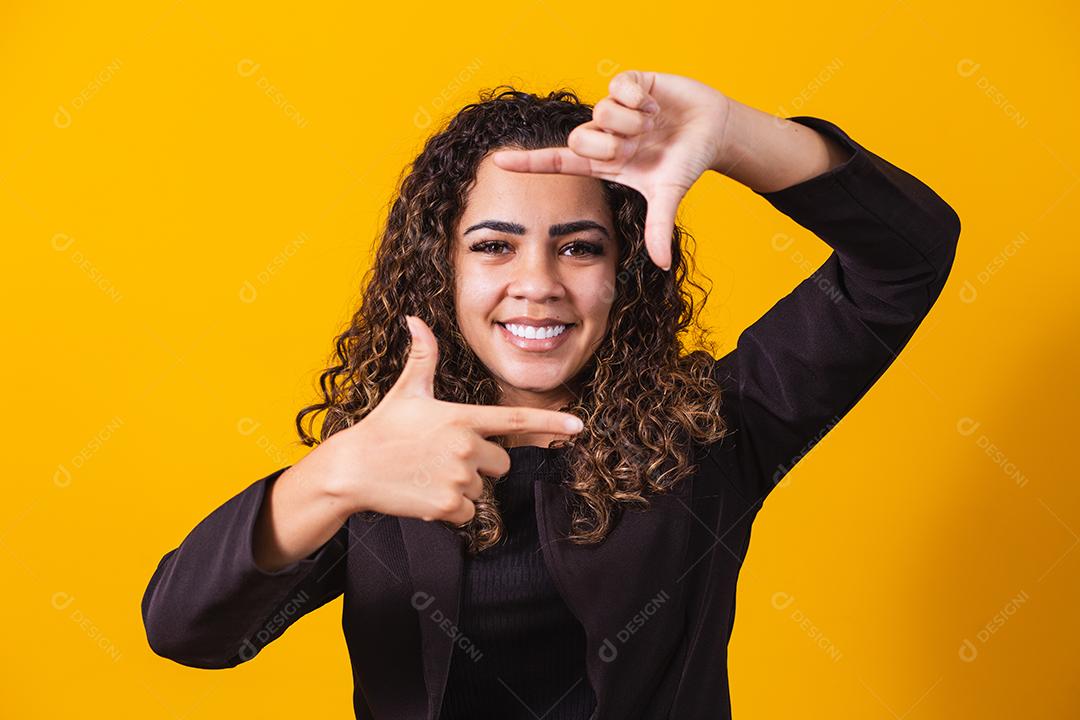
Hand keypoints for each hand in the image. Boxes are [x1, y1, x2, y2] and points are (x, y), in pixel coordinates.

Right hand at [320, 315, 584, 524]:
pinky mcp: (448, 506)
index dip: (551, 422)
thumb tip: (415, 319)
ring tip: (428, 474)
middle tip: (443, 458)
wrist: (351, 470)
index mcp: (463, 417)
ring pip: (483, 491)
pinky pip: (469, 515)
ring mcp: (459, 478)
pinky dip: (450, 511)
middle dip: (480, 464)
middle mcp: (467, 447)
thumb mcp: (407, 391)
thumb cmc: (382, 428)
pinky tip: (425, 494)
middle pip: (501, 464)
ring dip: (462, 488)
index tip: (579, 426)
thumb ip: (422, 356)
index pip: (516, 421)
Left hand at [491, 70, 730, 270]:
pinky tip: (655, 103)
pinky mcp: (629, 82)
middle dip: (613, 145)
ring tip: (653, 124)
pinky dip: (641, 98)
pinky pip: (620, 88)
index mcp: (603, 162)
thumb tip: (662, 264)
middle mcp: (603, 134)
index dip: (529, 163)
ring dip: (633, 122)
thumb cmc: (685, 162)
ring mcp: (614, 108)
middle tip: (639, 145)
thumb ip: (658, 227)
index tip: (498, 162)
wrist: (713, 128)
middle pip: (580, 139)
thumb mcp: (668, 194)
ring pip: (602, 112)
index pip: (557, 162)